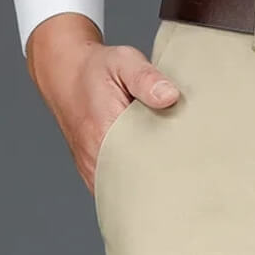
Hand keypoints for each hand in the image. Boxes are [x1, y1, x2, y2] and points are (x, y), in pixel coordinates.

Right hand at [25, 13, 180, 194]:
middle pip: (136, 188)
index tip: (189, 171)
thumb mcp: (123, 61)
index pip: (141, 171)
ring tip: (176, 180)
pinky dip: (137, 187)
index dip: (167, 174)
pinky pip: (117, 190)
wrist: (64, 71)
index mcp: (102, 134)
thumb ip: (146, 78)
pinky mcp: (94, 172)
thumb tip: (170, 96)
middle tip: (189, 176)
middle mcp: (94, 158)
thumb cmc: (97, 68)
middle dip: (162, 186)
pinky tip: (157, 179)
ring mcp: (92, 169)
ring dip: (149, 188)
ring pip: (126, 192)